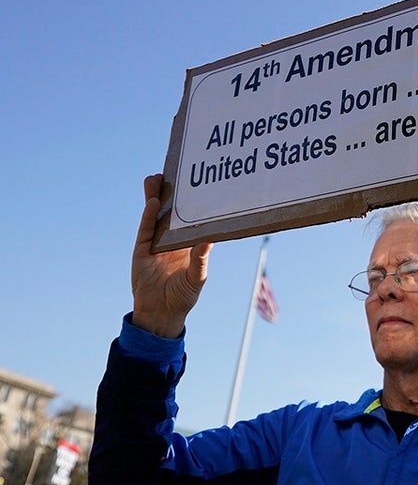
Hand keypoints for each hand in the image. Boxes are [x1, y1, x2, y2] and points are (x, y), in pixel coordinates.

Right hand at [130, 174, 212, 336]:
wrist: (160, 312)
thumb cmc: (183, 296)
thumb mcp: (196, 278)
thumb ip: (200, 260)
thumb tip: (209, 241)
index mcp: (189, 245)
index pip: (193, 219)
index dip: (194, 203)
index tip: (198, 183)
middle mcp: (173, 240)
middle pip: (172, 212)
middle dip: (172, 193)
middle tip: (173, 171)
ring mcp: (156, 244)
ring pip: (156, 216)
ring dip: (156, 197)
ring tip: (156, 177)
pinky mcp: (142, 250)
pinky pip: (146, 229)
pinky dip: (149, 215)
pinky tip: (153, 201)